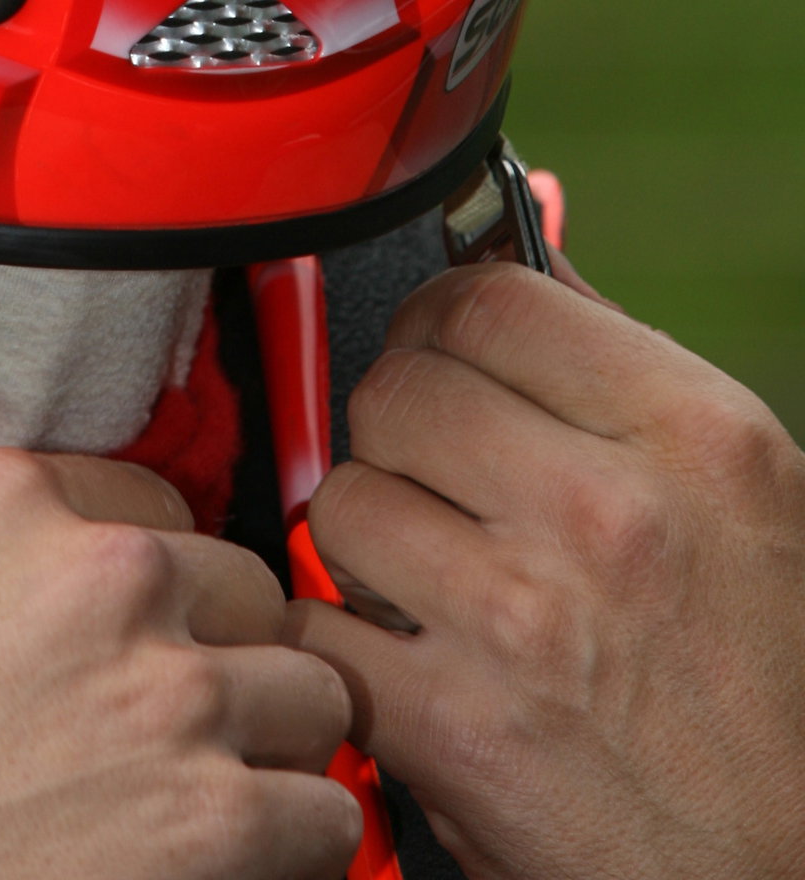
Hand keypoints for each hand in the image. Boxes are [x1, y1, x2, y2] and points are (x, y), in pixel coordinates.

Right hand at [0, 446, 359, 879]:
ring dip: (272, 746)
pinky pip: (325, 812)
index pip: (158, 506)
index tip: (138, 632)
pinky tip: (243, 858)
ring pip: (310, 693)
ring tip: (221, 789)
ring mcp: (172, 693)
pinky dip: (295, 843)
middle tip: (178, 719)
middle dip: (222, 656)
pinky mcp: (214, 816)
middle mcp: (112, 574)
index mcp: (18, 503)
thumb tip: (68, 571)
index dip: (154, 584)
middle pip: (248, 591)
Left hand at [282, 261, 804, 879]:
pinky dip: (340, 643)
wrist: (792, 874)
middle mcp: (606, 514)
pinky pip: (318, 624)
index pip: (485, 302)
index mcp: (692, 436)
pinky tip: (401, 657)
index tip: (442, 350)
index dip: (441, 319)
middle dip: (401, 428)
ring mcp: (522, 621)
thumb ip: (622, 370)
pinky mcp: (454, 730)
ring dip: (371, 536)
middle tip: (436, 476)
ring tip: (433, 575)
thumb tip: (521, 257)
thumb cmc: (776, 683)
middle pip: (397, 388)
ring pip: (344, 500)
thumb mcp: (748, 492)